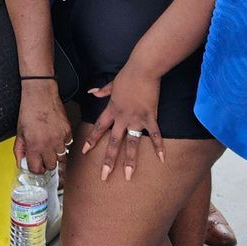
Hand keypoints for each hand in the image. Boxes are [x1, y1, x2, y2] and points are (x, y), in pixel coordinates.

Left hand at [15, 81, 71, 174]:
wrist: (41, 94)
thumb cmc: (29, 111)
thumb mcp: (19, 132)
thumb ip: (20, 150)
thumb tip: (21, 163)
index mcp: (34, 146)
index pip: (37, 170)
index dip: (35, 169)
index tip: (34, 166)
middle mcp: (48, 145)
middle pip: (51, 167)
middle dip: (46, 164)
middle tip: (42, 157)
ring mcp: (60, 138)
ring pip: (62, 158)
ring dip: (55, 155)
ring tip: (49, 147)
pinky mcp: (68, 131)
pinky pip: (67, 145)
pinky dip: (62, 144)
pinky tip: (55, 137)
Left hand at [83, 63, 162, 180]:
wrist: (143, 69)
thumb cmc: (128, 75)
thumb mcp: (112, 84)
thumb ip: (102, 91)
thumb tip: (92, 92)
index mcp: (112, 109)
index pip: (99, 128)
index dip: (91, 140)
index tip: (84, 152)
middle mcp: (122, 117)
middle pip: (113, 142)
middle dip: (108, 160)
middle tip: (104, 176)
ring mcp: (136, 119)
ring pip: (131, 143)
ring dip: (129, 161)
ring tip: (128, 175)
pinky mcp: (150, 117)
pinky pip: (155, 135)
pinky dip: (159, 147)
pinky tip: (162, 159)